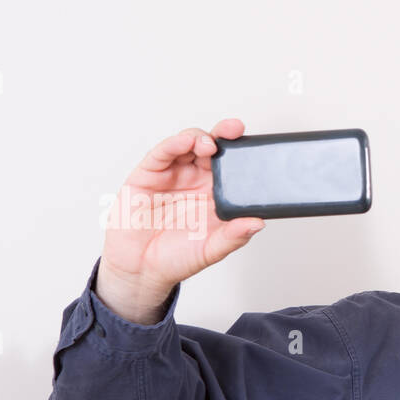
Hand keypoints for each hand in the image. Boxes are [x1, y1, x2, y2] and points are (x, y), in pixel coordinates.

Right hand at [99, 119, 265, 306]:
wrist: (141, 269)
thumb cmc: (176, 258)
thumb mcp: (211, 250)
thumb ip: (234, 236)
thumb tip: (258, 223)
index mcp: (216, 195)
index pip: (232, 167)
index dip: (243, 154)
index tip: (257, 147)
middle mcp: (196, 181)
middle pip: (212, 149)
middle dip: (224, 136)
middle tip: (235, 130)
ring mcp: (173, 175)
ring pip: (188, 145)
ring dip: (200, 138)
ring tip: (209, 144)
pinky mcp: (149, 174)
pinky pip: (163, 154)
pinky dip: (174, 144)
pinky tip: (185, 142)